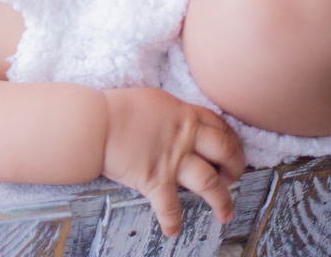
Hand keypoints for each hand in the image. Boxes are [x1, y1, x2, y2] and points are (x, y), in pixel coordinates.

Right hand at [102, 88, 244, 236]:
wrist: (94, 123)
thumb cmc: (116, 108)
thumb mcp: (153, 100)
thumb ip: (171, 112)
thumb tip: (178, 119)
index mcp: (184, 114)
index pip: (220, 126)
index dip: (232, 140)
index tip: (233, 150)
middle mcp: (185, 137)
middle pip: (225, 152)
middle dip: (236, 167)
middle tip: (232, 178)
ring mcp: (172, 160)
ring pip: (210, 183)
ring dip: (222, 201)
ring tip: (225, 214)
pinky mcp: (155, 180)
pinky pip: (169, 207)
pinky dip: (172, 221)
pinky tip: (172, 231)